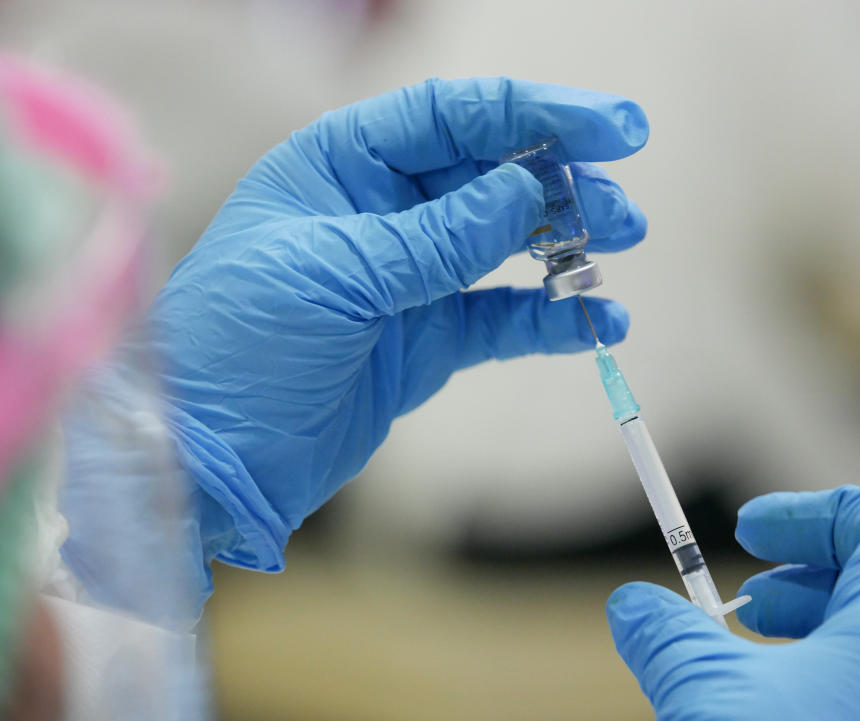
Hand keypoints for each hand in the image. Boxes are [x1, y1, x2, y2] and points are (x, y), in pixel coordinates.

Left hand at [150, 77, 647, 578]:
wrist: (214, 459)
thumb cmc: (240, 347)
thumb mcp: (335, 276)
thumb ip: (435, 237)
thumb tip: (526, 193)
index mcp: (343, 166)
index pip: (453, 116)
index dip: (536, 114)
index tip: (613, 127)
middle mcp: (380, 211)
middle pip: (491, 175)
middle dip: (562, 184)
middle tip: (621, 211)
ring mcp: (408, 278)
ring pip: (506, 243)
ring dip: (566, 243)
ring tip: (616, 247)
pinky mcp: (426, 340)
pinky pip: (502, 317)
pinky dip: (549, 317)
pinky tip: (598, 321)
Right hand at [607, 486, 859, 719]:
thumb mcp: (712, 700)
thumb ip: (668, 639)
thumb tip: (630, 607)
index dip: (810, 513)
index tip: (748, 531)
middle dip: (803, 576)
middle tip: (745, 597)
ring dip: (813, 630)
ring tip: (748, 648)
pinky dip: (830, 680)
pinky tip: (769, 705)